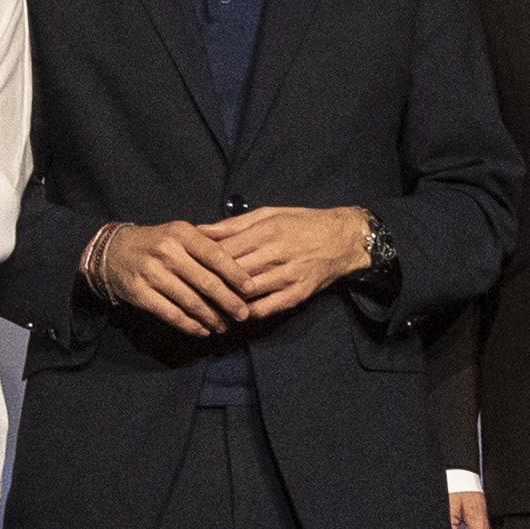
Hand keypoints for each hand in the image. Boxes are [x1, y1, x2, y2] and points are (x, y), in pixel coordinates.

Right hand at [84, 220, 247, 341]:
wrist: (113, 252)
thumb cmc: (156, 243)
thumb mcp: (179, 233)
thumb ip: (207, 242)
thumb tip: (243, 259)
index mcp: (181, 234)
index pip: (214, 254)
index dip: (235, 273)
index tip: (251, 288)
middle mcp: (166, 252)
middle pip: (205, 282)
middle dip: (228, 301)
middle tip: (244, 314)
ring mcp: (152, 273)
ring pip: (190, 301)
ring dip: (211, 317)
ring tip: (225, 326)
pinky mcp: (140, 294)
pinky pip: (171, 314)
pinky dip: (190, 325)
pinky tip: (203, 330)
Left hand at [186, 206, 372, 325]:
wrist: (343, 239)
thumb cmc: (302, 223)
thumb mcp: (269, 214)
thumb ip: (233, 225)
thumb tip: (199, 230)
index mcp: (268, 231)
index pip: (226, 250)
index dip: (203, 261)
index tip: (186, 266)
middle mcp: (277, 253)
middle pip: (233, 273)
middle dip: (209, 283)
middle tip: (187, 290)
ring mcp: (288, 276)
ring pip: (247, 293)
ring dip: (224, 301)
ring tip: (204, 306)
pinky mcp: (297, 294)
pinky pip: (265, 308)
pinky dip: (246, 313)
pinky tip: (232, 314)